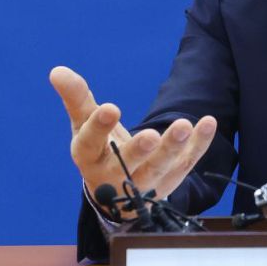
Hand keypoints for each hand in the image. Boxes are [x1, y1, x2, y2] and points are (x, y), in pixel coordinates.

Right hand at [49, 65, 216, 206]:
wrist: (118, 194)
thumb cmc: (98, 150)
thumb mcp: (83, 125)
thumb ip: (76, 98)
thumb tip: (57, 70)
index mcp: (89, 158)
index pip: (89, 145)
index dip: (98, 128)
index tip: (110, 109)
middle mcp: (115, 175)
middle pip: (128, 164)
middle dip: (140, 150)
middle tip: (151, 136)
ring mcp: (146, 181)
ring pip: (160, 167)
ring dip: (173, 147)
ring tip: (184, 125)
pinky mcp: (172, 178)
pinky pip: (188, 162)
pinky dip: (200, 143)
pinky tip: (209, 122)